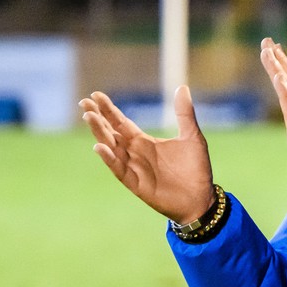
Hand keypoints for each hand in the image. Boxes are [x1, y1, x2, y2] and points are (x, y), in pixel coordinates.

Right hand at [80, 86, 215, 223]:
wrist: (202, 199)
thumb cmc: (196, 170)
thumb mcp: (192, 137)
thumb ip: (184, 114)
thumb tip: (182, 87)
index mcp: (144, 141)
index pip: (121, 122)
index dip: (108, 109)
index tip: (96, 95)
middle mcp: (134, 153)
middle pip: (111, 132)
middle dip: (97, 118)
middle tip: (84, 103)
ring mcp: (133, 168)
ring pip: (111, 148)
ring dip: (100, 133)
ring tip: (89, 118)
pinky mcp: (136, 183)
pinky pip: (119, 169)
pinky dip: (109, 158)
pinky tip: (100, 147)